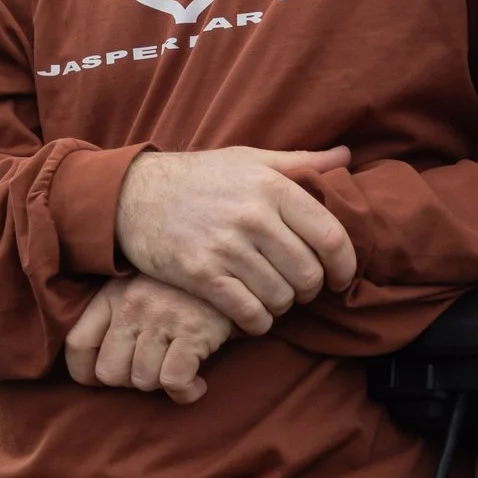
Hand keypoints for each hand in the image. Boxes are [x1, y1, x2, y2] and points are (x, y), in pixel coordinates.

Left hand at [63, 275, 233, 404]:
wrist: (233, 265)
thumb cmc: (185, 287)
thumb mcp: (141, 287)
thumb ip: (118, 316)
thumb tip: (102, 367)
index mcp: (113, 294)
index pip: (77, 344)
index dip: (87, 374)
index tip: (107, 381)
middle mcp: (132, 306)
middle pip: (109, 373)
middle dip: (131, 382)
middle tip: (154, 371)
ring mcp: (162, 318)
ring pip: (143, 380)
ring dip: (162, 385)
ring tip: (178, 370)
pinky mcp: (193, 330)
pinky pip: (174, 381)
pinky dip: (185, 392)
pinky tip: (197, 383)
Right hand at [113, 146, 358, 333]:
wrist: (132, 195)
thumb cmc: (198, 177)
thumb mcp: (249, 159)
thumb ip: (300, 161)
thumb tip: (346, 155)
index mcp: (271, 186)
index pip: (330, 237)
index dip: (345, 265)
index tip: (342, 278)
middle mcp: (252, 216)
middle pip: (308, 274)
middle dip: (310, 289)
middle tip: (299, 288)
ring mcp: (226, 247)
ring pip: (280, 297)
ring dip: (282, 306)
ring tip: (272, 297)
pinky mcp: (201, 274)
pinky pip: (248, 313)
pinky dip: (257, 321)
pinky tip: (253, 314)